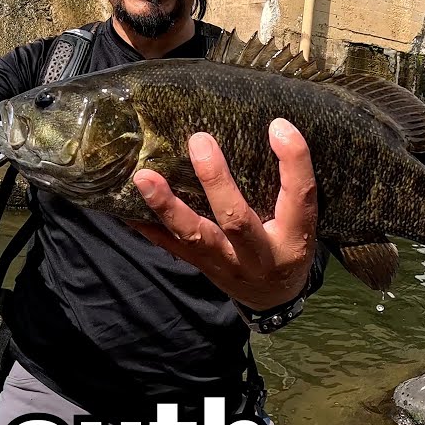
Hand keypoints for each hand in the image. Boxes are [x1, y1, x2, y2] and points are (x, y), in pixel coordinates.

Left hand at [129, 118, 318, 310]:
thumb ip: (288, 186)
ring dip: (167, 206)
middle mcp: (259, 254)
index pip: (300, 196)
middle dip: (216, 181)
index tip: (278, 126)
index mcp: (294, 237)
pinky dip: (144, 225)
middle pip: (236, 220)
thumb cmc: (288, 246)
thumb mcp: (303, 222)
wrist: (273, 299)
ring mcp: (225, 263)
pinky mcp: (200, 266)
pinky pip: (168, 245)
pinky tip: (122, 206)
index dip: (293, 162)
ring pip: (193, 236)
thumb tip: (272, 127)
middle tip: (200, 141)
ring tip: (144, 177)